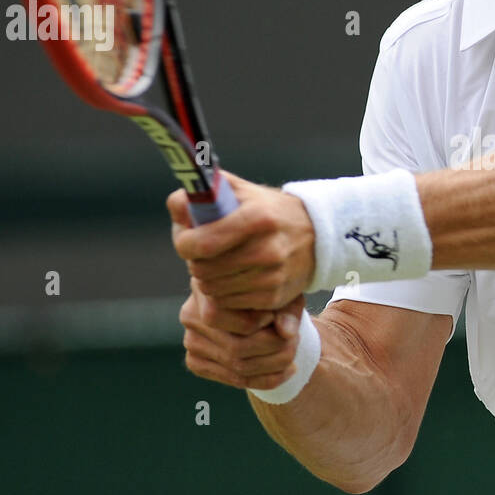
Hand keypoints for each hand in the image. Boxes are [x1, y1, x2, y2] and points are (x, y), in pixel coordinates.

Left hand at [168, 170, 315, 310]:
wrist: (317, 236)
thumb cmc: (267, 211)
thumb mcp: (240, 192)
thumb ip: (204, 193)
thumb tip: (177, 206)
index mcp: (257, 218)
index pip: (202, 243)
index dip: (185, 243)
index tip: (187, 240)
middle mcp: (267, 249)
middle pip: (202, 270)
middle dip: (196, 261)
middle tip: (206, 252)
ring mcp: (272, 277)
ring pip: (211, 289)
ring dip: (208, 278)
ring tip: (221, 264)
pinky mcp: (273, 298)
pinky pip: (227, 303)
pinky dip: (224, 292)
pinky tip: (234, 278)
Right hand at [180, 278, 306, 390]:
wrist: (254, 307)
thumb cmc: (269, 294)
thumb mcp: (284, 294)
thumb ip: (287, 310)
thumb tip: (286, 332)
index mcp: (207, 288)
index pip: (234, 317)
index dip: (263, 322)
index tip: (281, 317)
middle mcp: (190, 314)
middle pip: (236, 347)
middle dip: (275, 349)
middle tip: (295, 341)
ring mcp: (190, 341)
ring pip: (236, 366)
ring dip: (274, 365)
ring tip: (293, 353)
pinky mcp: (195, 362)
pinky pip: (233, 379)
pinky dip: (265, 380)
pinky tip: (286, 370)